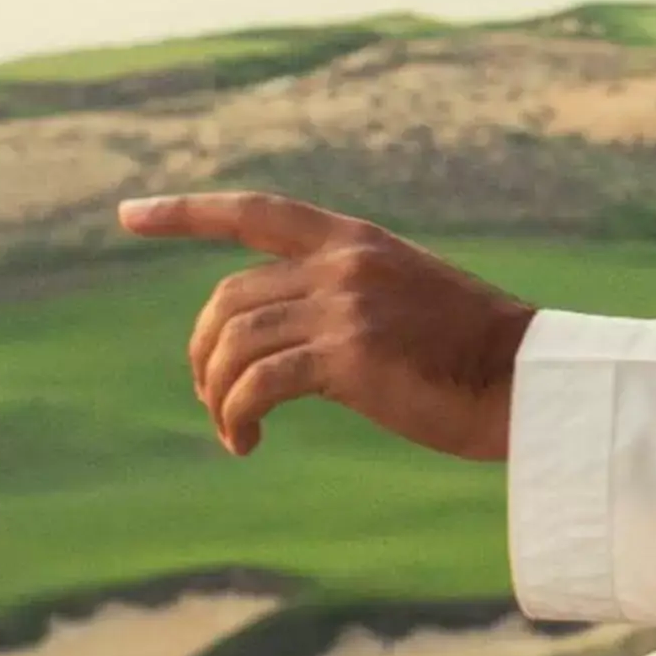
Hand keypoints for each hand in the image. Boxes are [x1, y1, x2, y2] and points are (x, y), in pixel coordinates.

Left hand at [118, 192, 534, 460]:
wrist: (528, 380)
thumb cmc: (474, 355)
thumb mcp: (405, 300)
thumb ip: (344, 298)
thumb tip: (278, 337)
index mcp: (355, 240)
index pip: (254, 212)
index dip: (185, 213)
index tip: (127, 215)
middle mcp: (343, 263)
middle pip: (227, 298)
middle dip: (204, 355)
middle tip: (215, 400)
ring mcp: (345, 304)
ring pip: (234, 343)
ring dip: (218, 395)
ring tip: (234, 431)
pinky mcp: (348, 355)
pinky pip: (258, 384)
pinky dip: (237, 418)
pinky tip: (246, 444)